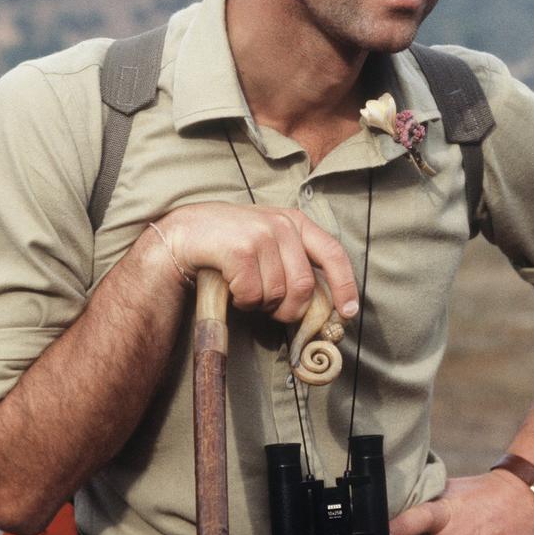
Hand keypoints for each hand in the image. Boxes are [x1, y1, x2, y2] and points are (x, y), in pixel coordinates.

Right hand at [149, 202, 358, 323]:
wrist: (186, 232)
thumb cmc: (231, 243)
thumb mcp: (269, 241)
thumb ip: (296, 262)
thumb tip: (325, 304)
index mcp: (295, 221)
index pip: (333, 253)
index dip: (344, 285)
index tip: (348, 312)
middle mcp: (281, 224)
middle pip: (304, 286)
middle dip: (290, 309)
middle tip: (271, 309)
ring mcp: (260, 234)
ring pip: (277, 294)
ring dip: (260, 303)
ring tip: (245, 288)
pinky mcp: (240, 249)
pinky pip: (252, 294)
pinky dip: (242, 301)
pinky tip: (232, 286)